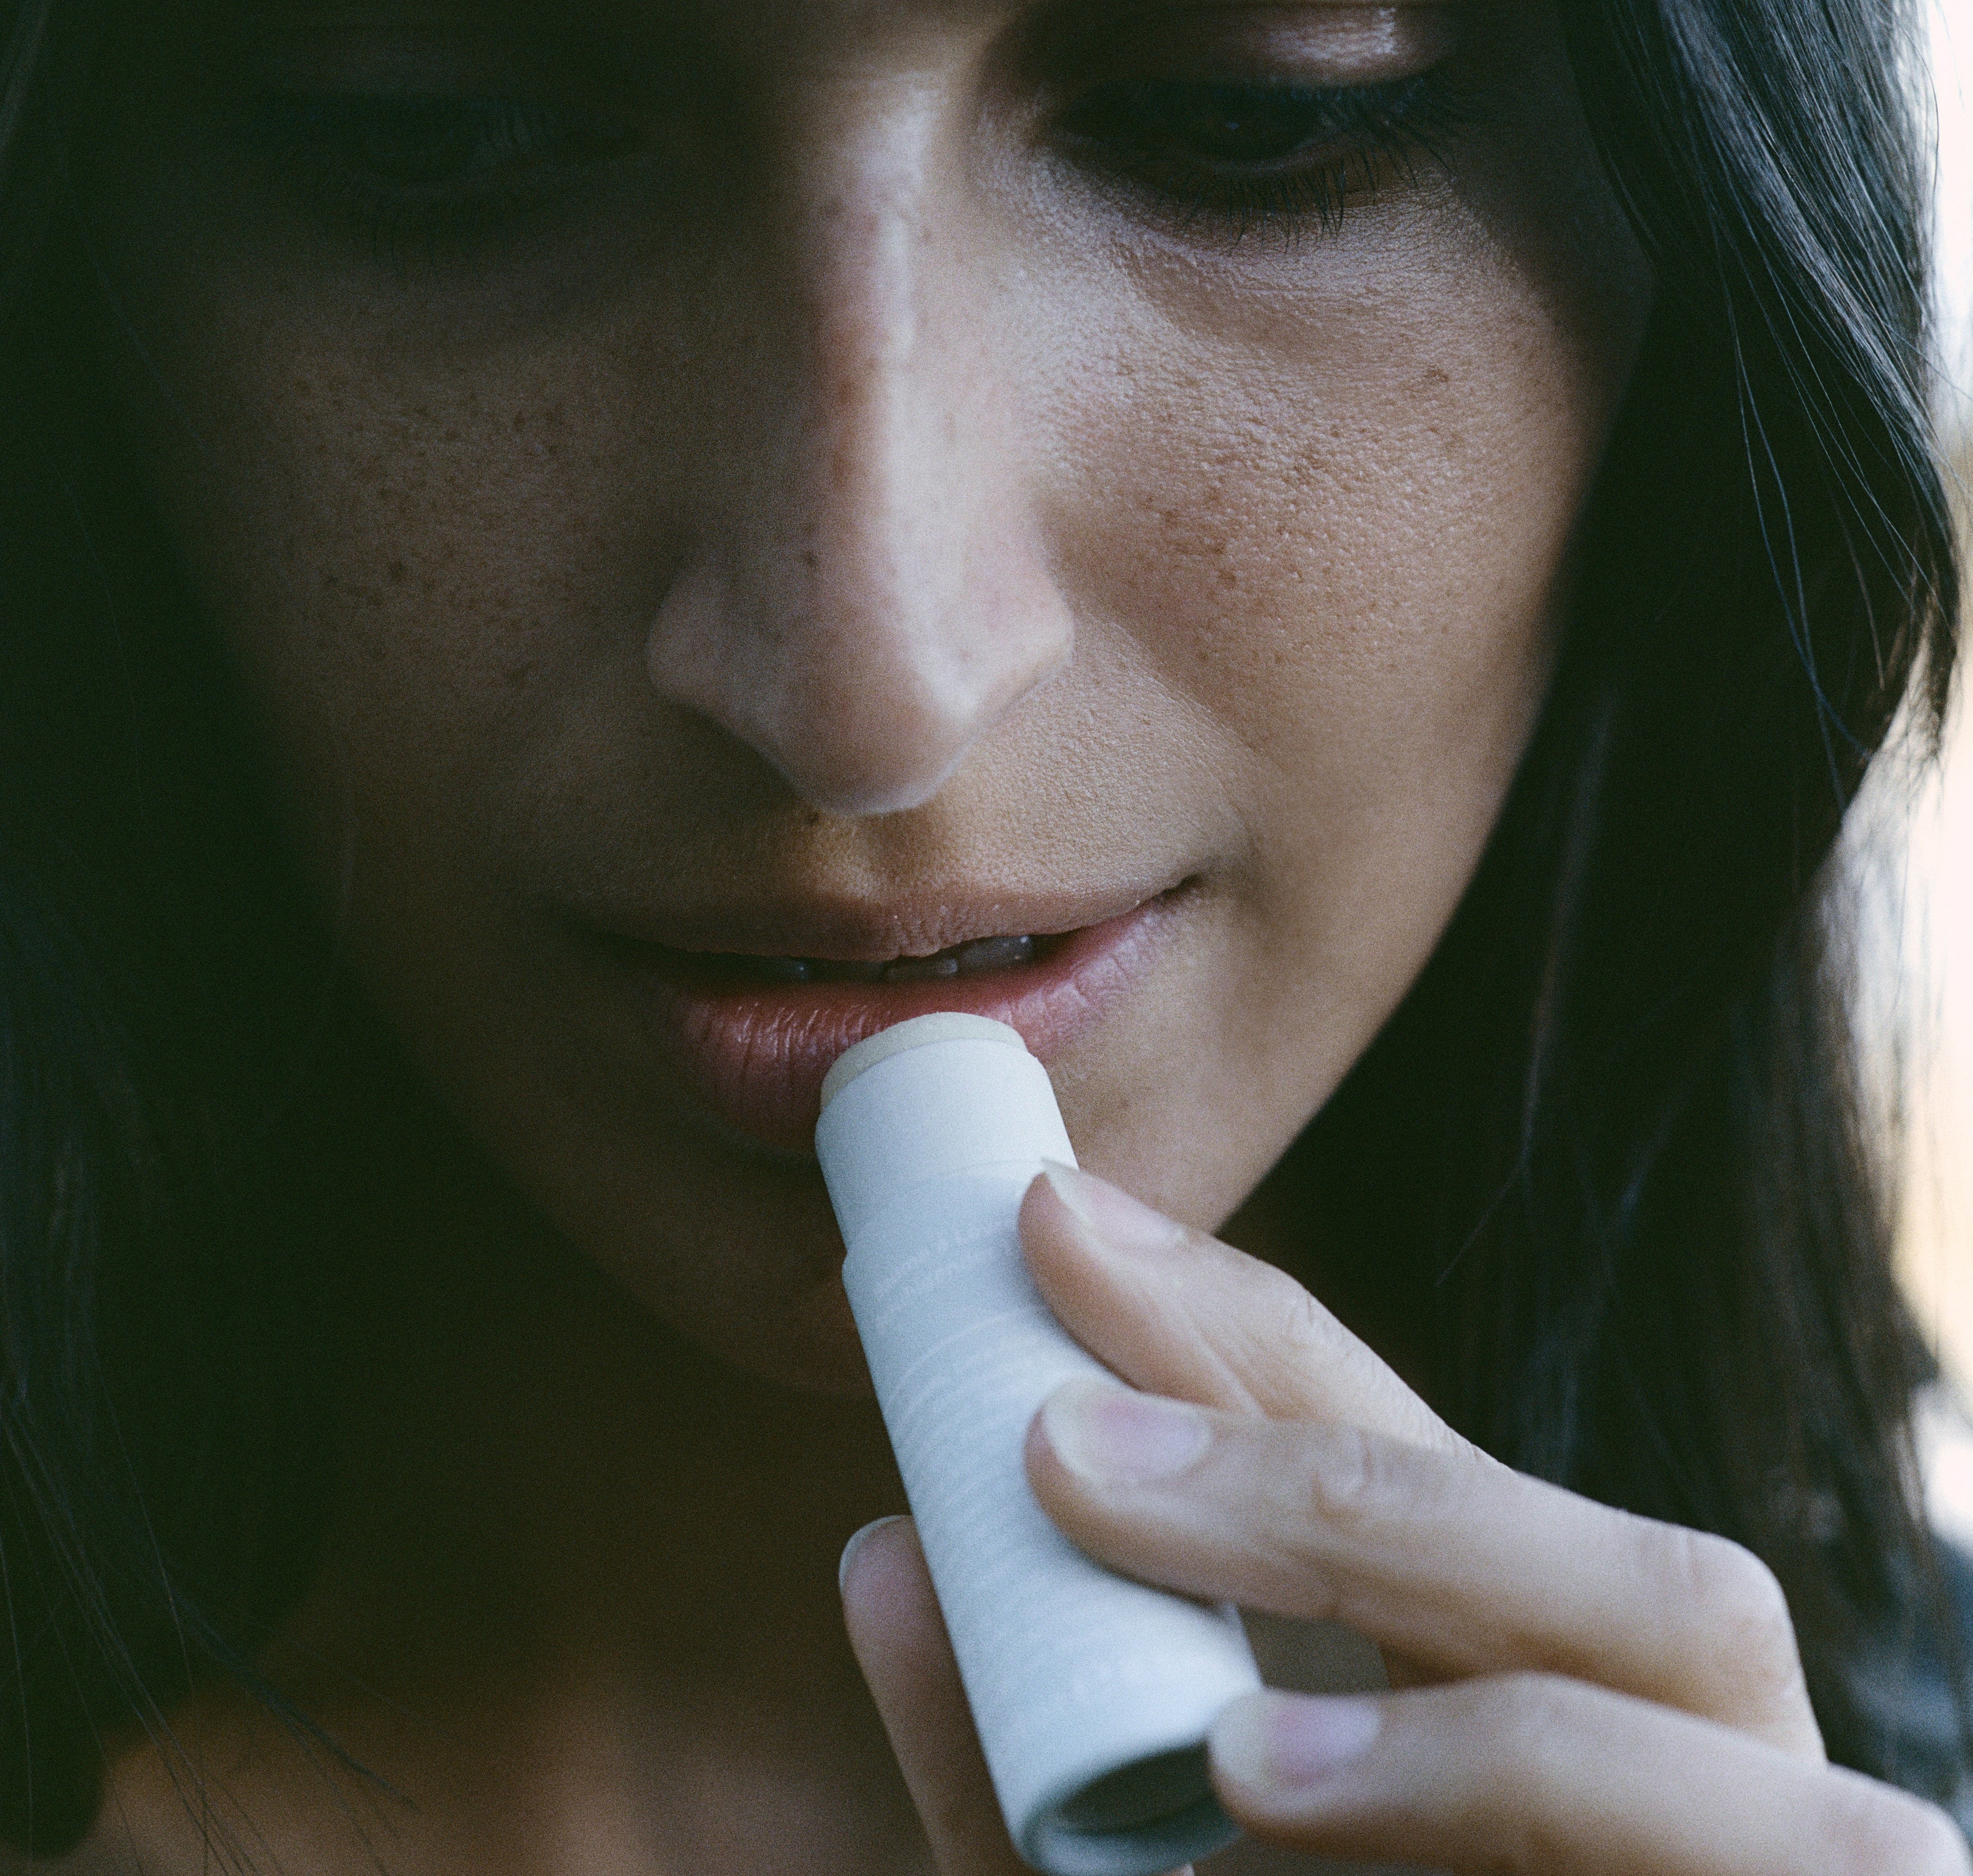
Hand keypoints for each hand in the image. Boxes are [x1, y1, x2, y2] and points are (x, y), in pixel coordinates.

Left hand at [841, 1164, 1970, 1874]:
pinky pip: (1741, 1861)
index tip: (1046, 1223)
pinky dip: (1496, 1791)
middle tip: (1064, 1443)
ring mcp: (1783, 1854)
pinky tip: (1287, 1813)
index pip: (1407, 1444)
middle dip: (1333, 1471)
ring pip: (1693, 1652)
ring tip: (1223, 1744)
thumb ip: (1010, 1767)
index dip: (1237, 1320)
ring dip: (1458, 1669)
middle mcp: (1684, 1746)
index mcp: (1529, 1683)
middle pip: (1576, 1528)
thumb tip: (878, 1548)